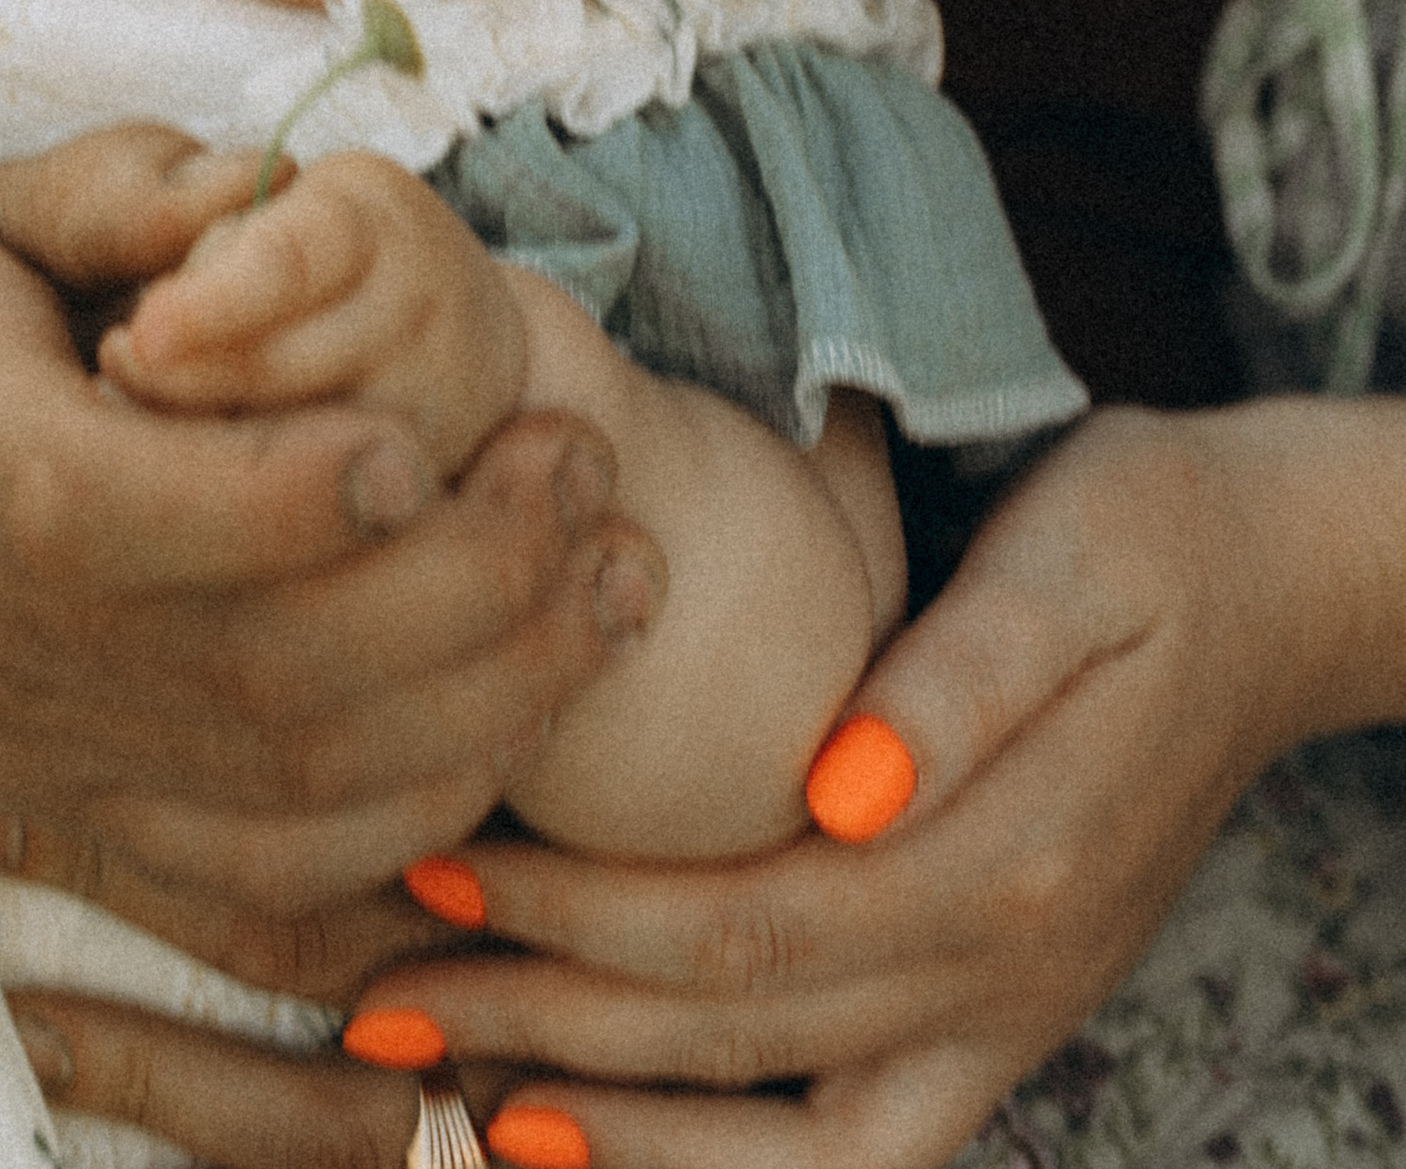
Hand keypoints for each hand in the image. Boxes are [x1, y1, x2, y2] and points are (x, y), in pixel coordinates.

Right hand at [0, 122, 665, 909]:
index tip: (433, 429)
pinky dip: (406, 827)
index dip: (320, 492)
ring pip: (303, 790)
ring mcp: (59, 751)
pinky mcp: (79, 811)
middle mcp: (32, 644)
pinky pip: (264, 876)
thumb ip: (121, 190)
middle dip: (475, 586)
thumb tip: (273, 183)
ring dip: (489, 704)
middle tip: (590, 475)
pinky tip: (510, 725)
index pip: (176, 520)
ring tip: (612, 585)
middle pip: (285, 670)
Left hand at [0, 400, 1405, 1167]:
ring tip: (443, 1095)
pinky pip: (846, 1151)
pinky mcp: (994, 1025)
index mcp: (990, 867)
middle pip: (723, 1038)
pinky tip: (588, 1142)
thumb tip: (838, 785)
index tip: (429, 867)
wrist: (1277, 586)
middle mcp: (993, 977)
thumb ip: (958, 684)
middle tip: (366, 996)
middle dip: (534, 1022)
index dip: (571, 914)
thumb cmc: (1147, 538)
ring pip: (780, 1143)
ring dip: (606, 1131)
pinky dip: (716, 1165)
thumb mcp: (1071, 567)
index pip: (732, 927)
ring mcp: (999, 1023)